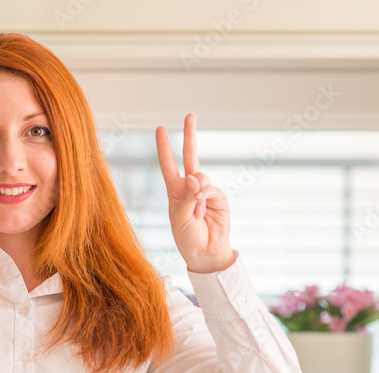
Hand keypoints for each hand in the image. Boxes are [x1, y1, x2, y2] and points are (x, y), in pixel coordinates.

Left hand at [155, 113, 234, 273]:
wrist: (206, 252)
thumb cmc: (187, 238)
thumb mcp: (180, 218)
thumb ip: (186, 197)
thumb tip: (194, 178)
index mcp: (175, 192)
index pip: (168, 164)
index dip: (164, 147)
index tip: (159, 128)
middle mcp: (189, 188)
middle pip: (189, 156)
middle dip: (190, 136)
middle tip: (190, 115)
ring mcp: (205, 191)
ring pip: (201, 176)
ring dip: (197, 192)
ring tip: (196, 211)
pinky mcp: (218, 197)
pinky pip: (211, 188)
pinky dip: (206, 198)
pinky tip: (203, 211)